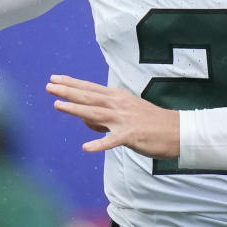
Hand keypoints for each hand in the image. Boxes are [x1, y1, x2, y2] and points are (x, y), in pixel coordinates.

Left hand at [46, 75, 179, 158]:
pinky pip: (112, 141)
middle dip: (67, 91)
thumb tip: (85, 119)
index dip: (71, 83)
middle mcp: (119, 104)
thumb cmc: (150, 122)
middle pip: (89, 97)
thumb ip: (104, 116)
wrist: (177, 130)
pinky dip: (100, 144)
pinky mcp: (131, 135)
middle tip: (49, 86)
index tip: (55, 78)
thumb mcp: (126, 112)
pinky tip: (86, 148)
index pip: (90, 88)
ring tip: (58, 105)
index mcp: (118, 97)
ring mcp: (124, 119)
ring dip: (76, 109)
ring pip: (95, 113)